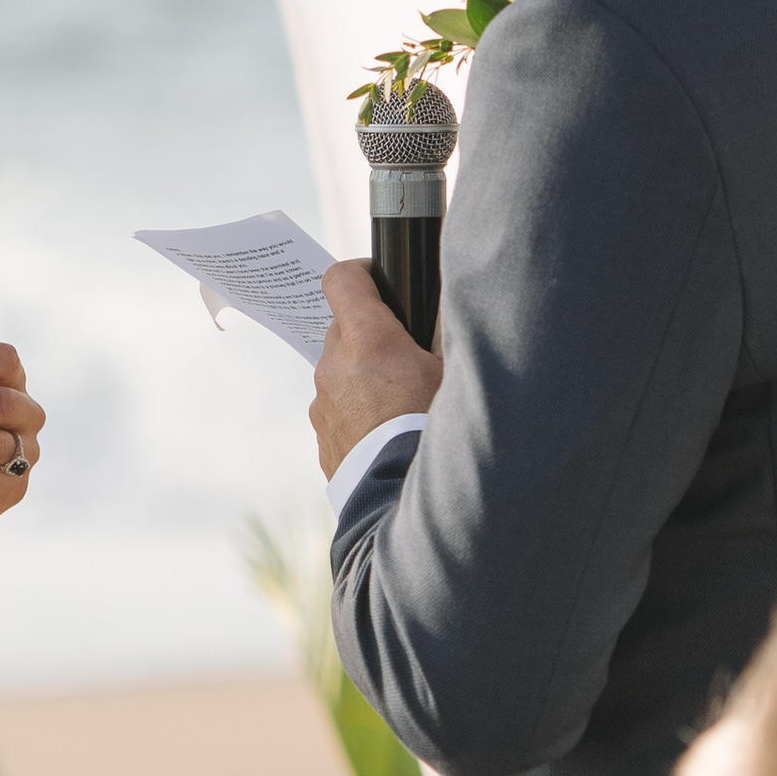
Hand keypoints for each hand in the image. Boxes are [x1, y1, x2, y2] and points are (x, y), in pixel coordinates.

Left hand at [312, 261, 441, 479]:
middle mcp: (334, 365)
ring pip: (339, 368)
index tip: (380, 279)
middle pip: (344, 325)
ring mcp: (323, 402)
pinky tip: (388, 427)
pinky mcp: (322, 435)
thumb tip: (441, 304)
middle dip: (371, 329)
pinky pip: (337, 404)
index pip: (341, 278)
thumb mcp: (455, 375)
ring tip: (402, 397)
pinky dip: (357, 405)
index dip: (362, 272)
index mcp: (367, 339)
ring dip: (363, 371)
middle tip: (408, 349)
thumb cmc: (439, 433)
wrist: (408, 503)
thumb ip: (444, 331)